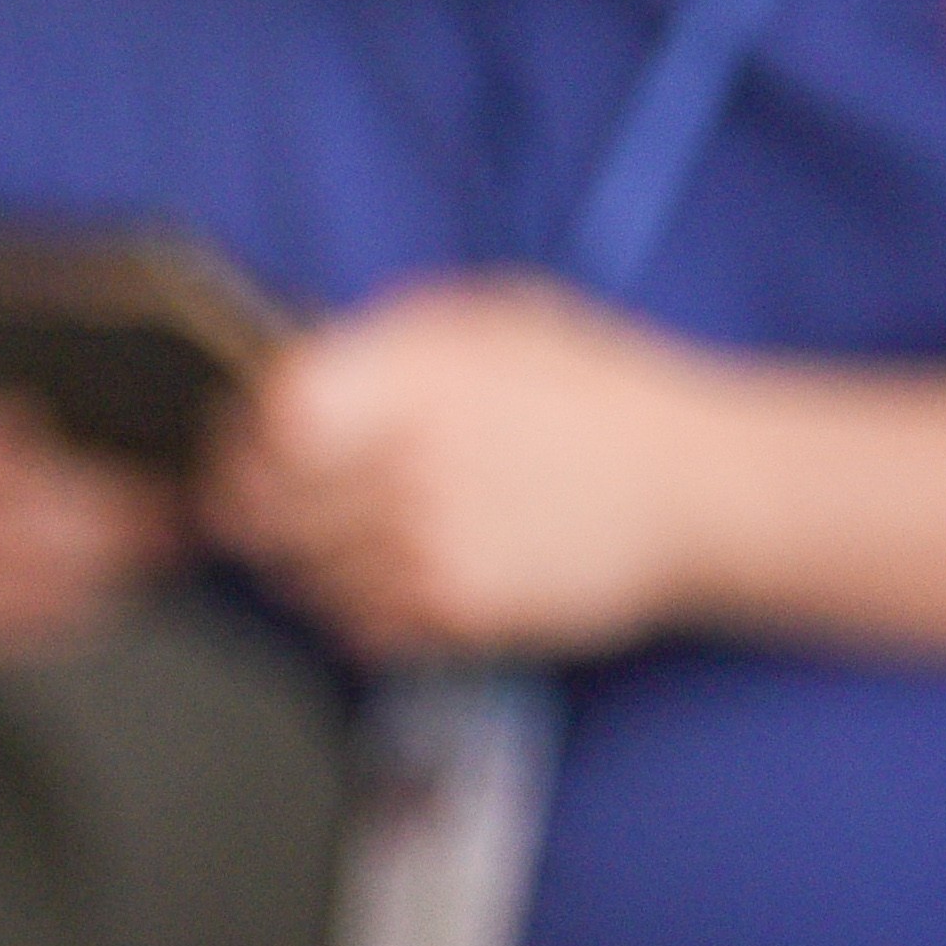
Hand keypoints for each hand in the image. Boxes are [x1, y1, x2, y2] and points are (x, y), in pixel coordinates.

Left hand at [207, 276, 737, 662]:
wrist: (703, 485)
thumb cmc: (601, 395)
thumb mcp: (489, 321)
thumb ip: (384, 340)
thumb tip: (296, 363)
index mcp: (405, 378)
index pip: (265, 422)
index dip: (243, 441)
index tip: (247, 450)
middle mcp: (404, 460)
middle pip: (264, 508)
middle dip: (258, 509)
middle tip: (274, 506)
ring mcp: (424, 543)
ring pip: (300, 575)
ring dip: (307, 564)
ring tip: (357, 538)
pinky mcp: (453, 611)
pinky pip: (356, 625)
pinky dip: (358, 609)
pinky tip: (399, 576)